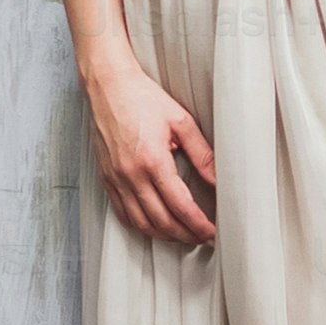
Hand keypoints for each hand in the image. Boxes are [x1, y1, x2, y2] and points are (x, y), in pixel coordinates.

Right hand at [87, 60, 219, 247]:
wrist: (108, 86)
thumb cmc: (142, 98)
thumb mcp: (181, 121)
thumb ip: (202, 153)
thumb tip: (219, 178)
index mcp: (153, 161)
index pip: (180, 205)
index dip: (199, 224)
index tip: (212, 232)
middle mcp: (131, 175)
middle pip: (161, 220)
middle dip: (185, 235)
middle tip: (202, 238)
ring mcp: (115, 178)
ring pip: (140, 222)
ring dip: (163, 235)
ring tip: (182, 236)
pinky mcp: (106, 178)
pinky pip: (122, 212)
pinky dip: (139, 225)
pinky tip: (153, 226)